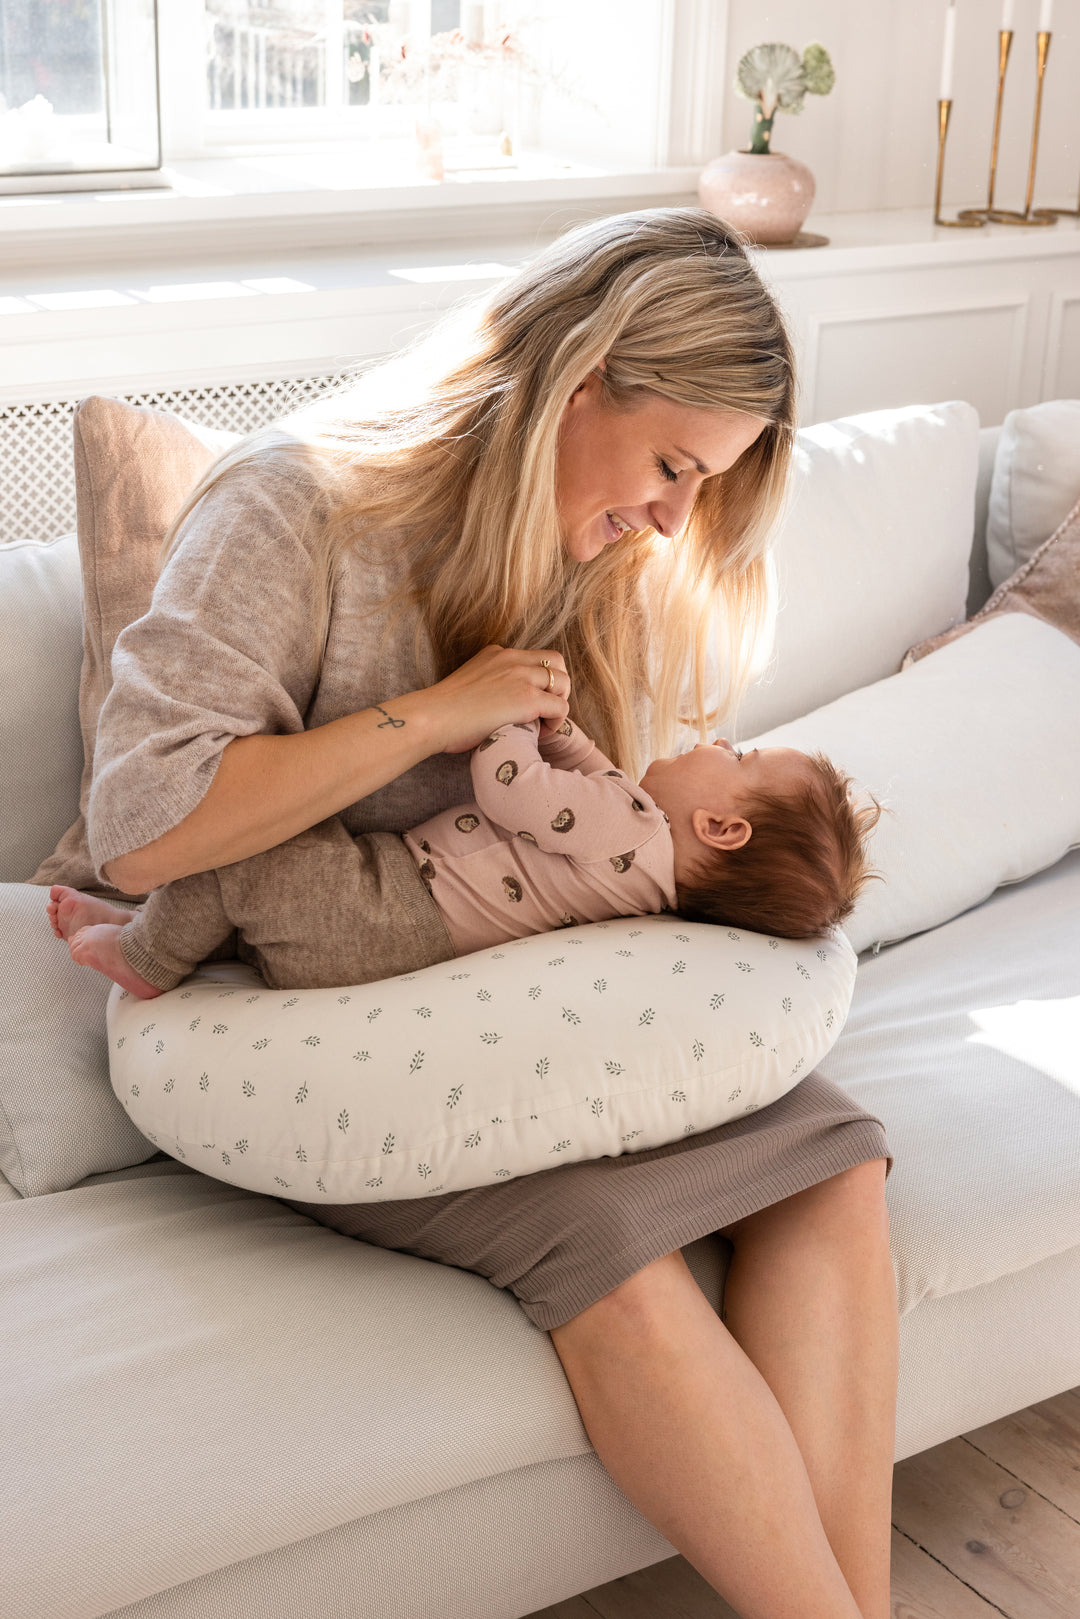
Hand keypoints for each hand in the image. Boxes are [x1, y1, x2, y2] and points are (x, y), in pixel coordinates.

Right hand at [420, 644, 570, 754]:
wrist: (433, 718)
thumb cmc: (443, 713)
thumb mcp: (469, 684)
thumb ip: (490, 684)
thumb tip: (500, 706)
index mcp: (497, 653)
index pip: (535, 657)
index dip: (541, 679)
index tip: (530, 702)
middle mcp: (512, 658)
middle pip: (557, 661)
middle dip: (557, 686)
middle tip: (545, 710)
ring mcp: (521, 676)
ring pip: (563, 682)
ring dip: (558, 703)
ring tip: (543, 723)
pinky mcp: (527, 698)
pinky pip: (560, 707)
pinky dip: (556, 722)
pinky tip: (540, 734)